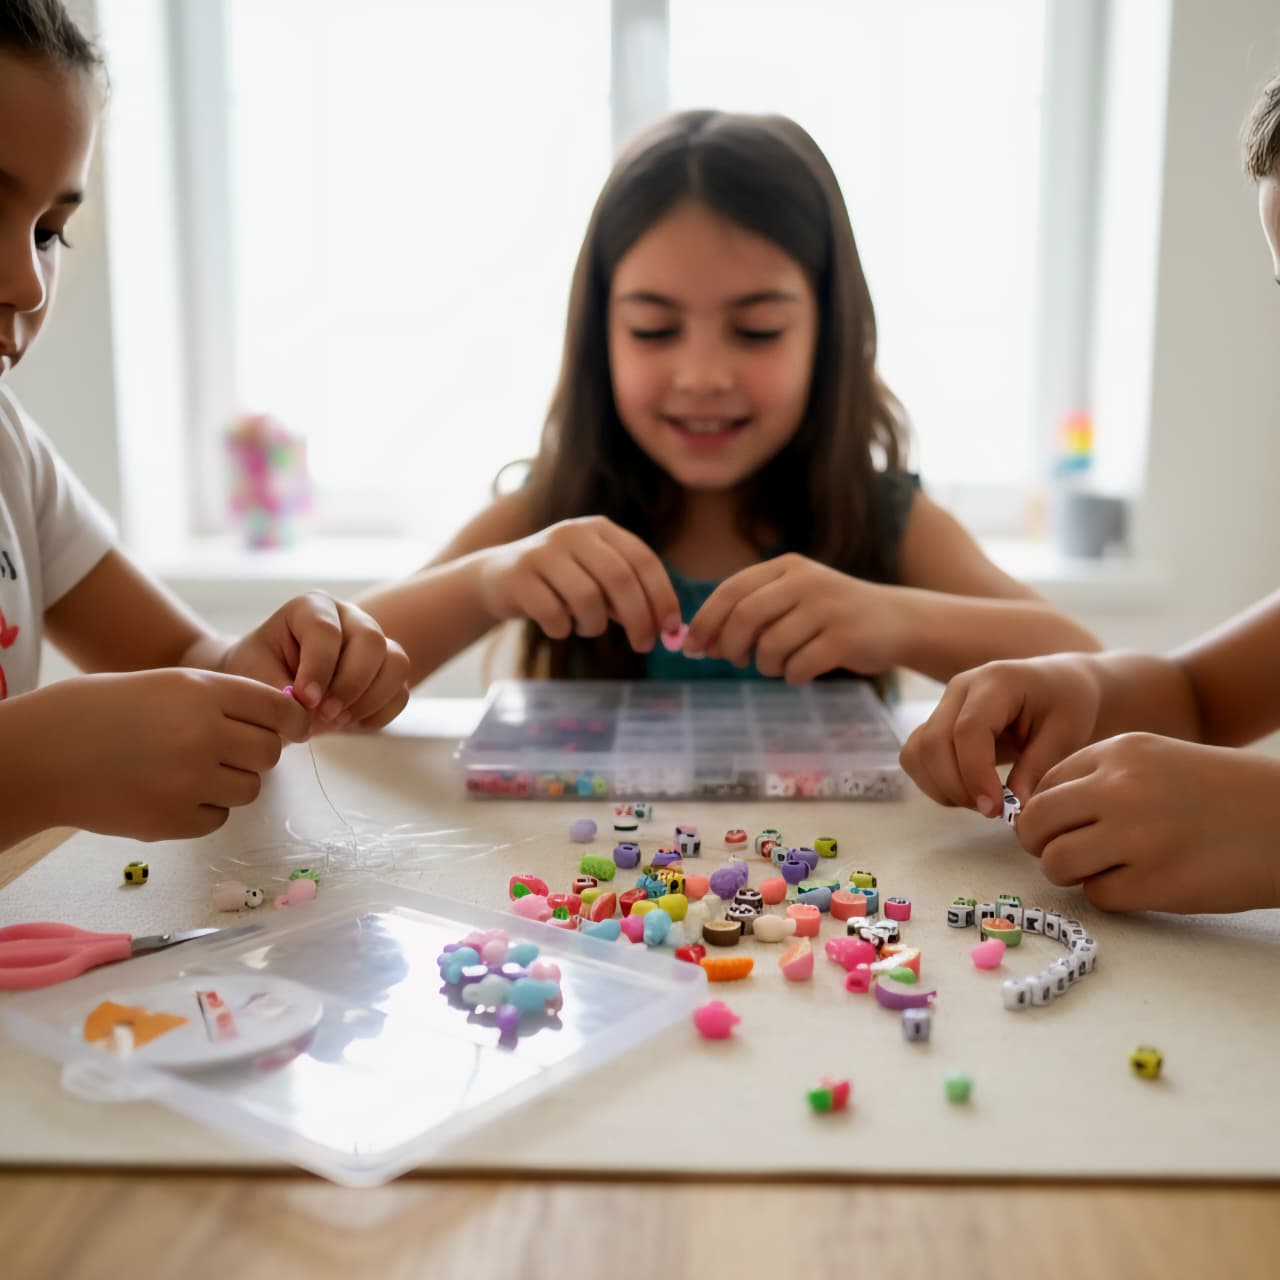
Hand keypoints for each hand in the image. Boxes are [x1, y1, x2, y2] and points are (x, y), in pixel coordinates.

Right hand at [32, 670, 310, 839]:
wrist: (47, 752)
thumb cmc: (110, 712)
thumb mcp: (171, 684)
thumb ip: (226, 700)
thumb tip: (285, 721)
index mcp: (203, 692)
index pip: (278, 709)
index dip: (291, 722)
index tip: (291, 729)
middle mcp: (203, 734)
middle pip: (270, 752)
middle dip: (257, 753)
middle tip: (229, 752)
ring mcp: (189, 781)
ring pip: (250, 788)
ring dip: (231, 783)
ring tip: (191, 771)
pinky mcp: (174, 820)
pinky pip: (218, 817)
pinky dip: (203, 809)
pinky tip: (169, 792)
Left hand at [221, 592, 410, 732]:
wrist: (272, 683)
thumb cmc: (259, 674)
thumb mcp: (254, 678)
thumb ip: (279, 693)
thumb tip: (310, 712)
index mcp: (311, 608)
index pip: (326, 630)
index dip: (319, 668)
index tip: (305, 699)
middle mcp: (349, 617)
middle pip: (371, 641)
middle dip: (350, 684)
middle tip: (325, 714)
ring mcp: (374, 642)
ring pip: (396, 663)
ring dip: (370, 699)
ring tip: (338, 720)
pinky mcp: (387, 670)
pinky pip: (401, 691)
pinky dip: (379, 713)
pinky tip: (350, 722)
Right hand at [477, 517, 680, 651]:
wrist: (496, 579)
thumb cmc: (560, 584)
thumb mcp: (598, 582)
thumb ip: (631, 598)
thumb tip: (668, 628)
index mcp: (600, 528)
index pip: (643, 560)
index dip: (663, 596)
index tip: (672, 628)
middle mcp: (573, 532)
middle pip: (620, 579)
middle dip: (639, 619)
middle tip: (643, 645)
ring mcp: (543, 551)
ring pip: (588, 598)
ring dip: (594, 625)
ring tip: (585, 626)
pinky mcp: (518, 575)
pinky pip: (554, 615)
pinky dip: (563, 630)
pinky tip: (559, 626)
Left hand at [682, 554, 900, 681]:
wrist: (896, 621)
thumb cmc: (830, 615)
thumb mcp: (793, 599)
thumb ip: (750, 613)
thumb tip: (700, 642)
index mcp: (788, 567)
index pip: (731, 590)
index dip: (706, 621)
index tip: (692, 648)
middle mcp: (807, 581)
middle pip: (744, 617)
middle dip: (729, 645)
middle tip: (734, 660)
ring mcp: (828, 609)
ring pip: (769, 648)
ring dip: (765, 666)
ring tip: (780, 663)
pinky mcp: (845, 639)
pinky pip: (797, 668)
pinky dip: (792, 676)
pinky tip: (805, 669)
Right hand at [900, 654, 1103, 815]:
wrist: (1058, 683)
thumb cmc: (1068, 704)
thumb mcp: (1067, 734)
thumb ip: (1037, 768)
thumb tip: (1014, 808)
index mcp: (997, 681)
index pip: (968, 729)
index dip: (975, 773)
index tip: (996, 809)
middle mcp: (960, 688)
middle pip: (933, 742)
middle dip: (957, 787)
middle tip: (994, 810)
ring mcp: (943, 704)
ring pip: (917, 752)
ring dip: (942, 787)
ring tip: (982, 800)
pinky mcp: (935, 722)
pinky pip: (916, 756)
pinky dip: (934, 782)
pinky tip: (967, 791)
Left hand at [1017, 734, 1279, 912]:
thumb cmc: (1222, 793)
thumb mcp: (1158, 760)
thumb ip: (1101, 776)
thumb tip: (1043, 813)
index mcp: (1119, 752)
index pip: (1044, 786)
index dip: (1047, 812)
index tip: (1062, 826)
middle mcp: (1120, 788)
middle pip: (1035, 823)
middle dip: (1041, 843)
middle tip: (1063, 852)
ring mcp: (1137, 836)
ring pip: (1055, 862)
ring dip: (1069, 873)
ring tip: (1101, 869)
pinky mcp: (1156, 882)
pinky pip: (1098, 896)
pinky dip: (1110, 895)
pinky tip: (1141, 883)